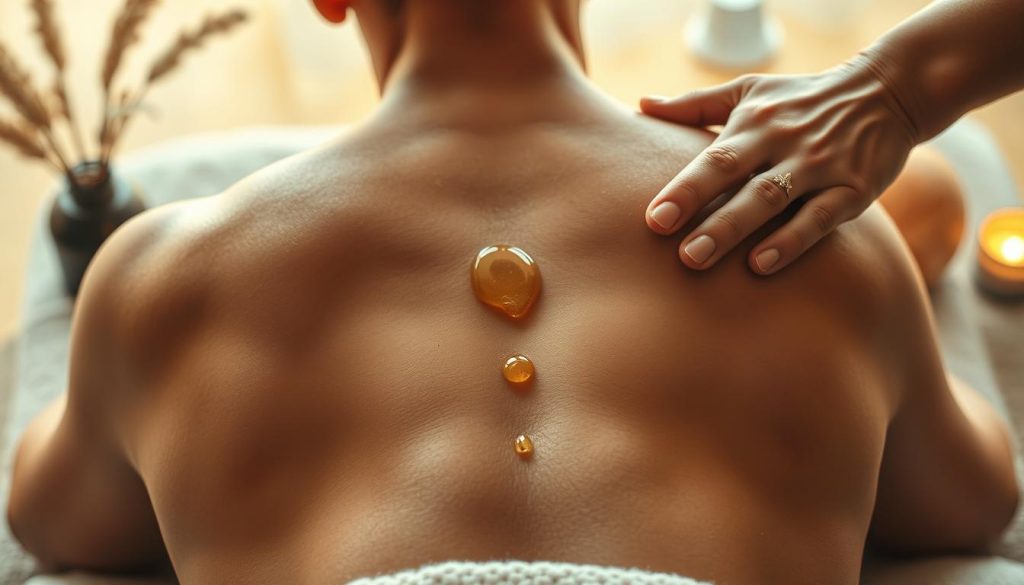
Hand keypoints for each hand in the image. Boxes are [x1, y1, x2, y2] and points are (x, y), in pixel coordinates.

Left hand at [641, 57, 919, 274]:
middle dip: (703, 214)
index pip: (713, 157)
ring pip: (772, 199)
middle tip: (673, 250)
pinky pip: (820, 217)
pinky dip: (791, 241)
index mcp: (755, 122)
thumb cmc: (801, 99)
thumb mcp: (750, 90)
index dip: (683, 189)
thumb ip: (695, 104)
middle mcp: (784, 142)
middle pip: (737, 178)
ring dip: (734, 230)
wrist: (888, 91)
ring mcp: (820, 166)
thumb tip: (641, 105)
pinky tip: (761, 264)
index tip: (652, 219)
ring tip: (697, 260)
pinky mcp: (855, 189)